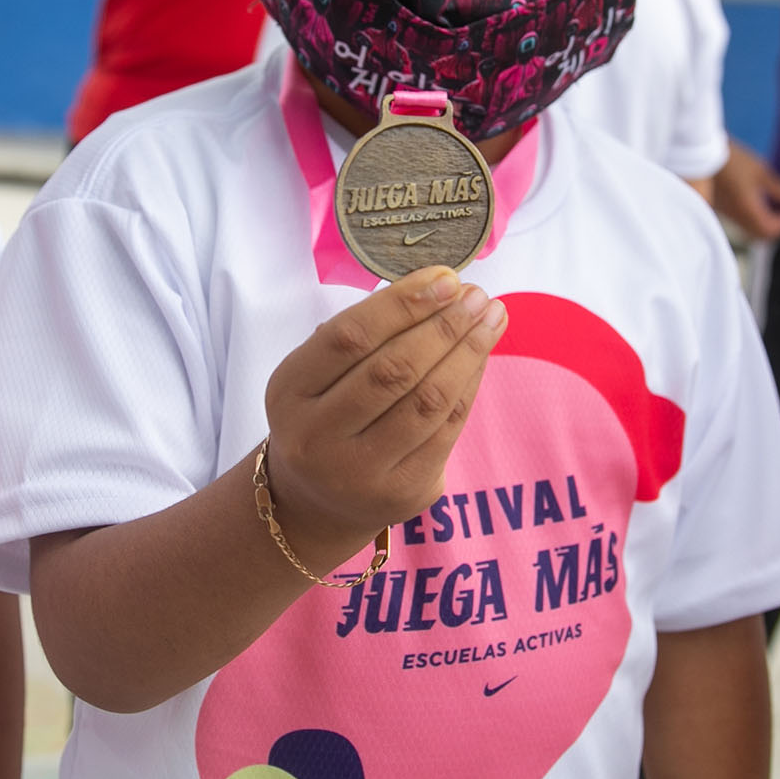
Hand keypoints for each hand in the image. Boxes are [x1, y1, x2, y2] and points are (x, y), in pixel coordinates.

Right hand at [259, 267, 508, 569]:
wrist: (316, 501)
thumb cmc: (325, 415)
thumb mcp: (317, 374)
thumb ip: (366, 334)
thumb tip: (442, 288)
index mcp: (289, 392)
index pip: (350, 338)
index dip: (402, 304)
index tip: (445, 277)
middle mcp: (316, 436)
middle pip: (393, 371)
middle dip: (444, 326)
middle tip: (477, 296)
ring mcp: (358, 472)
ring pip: (427, 401)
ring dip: (468, 352)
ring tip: (490, 318)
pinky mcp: (401, 493)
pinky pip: (447, 430)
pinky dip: (469, 385)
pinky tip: (481, 356)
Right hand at [712, 139, 779, 241]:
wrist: (701, 153)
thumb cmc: (733, 159)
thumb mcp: (761, 172)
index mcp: (748, 209)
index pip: (769, 231)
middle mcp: (735, 216)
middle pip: (758, 235)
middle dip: (772, 228)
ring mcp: (725, 213)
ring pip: (747, 229)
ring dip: (761, 223)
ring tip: (768, 205)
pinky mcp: (718, 208)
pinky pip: (738, 221)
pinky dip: (749, 217)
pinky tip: (752, 200)